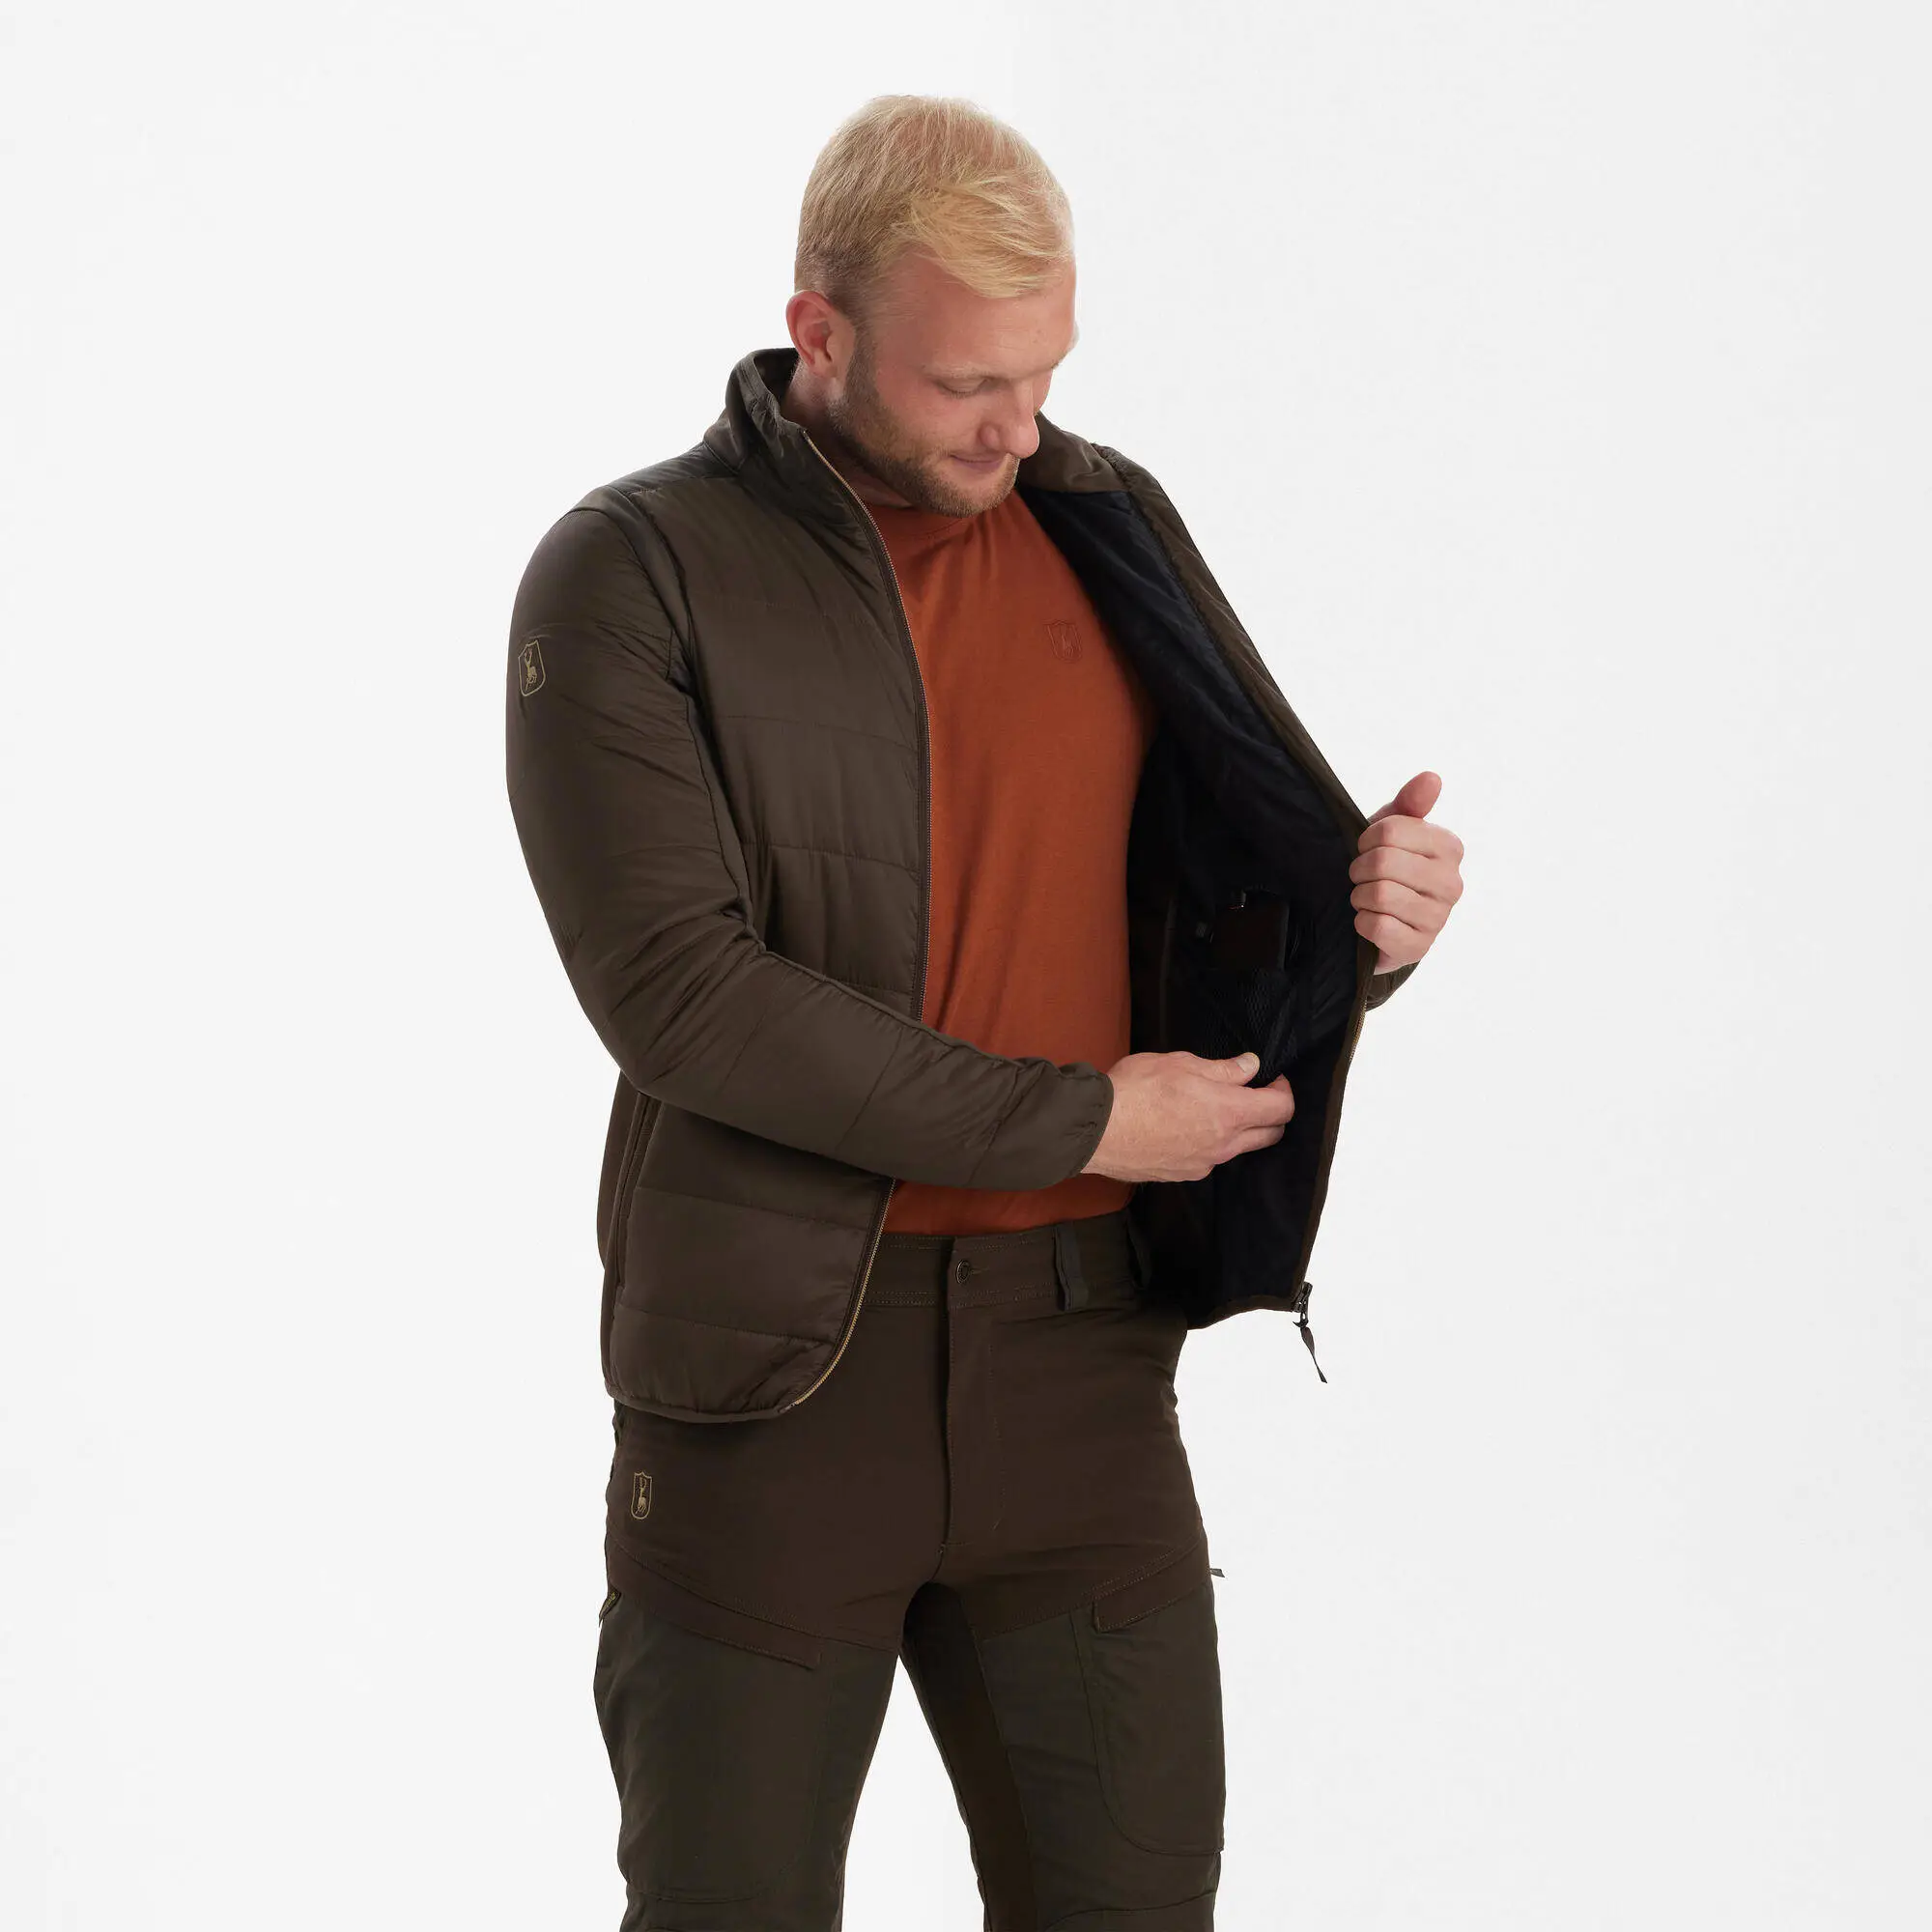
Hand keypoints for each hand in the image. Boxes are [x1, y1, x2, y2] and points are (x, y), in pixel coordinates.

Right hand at [1081, 1049, 1293, 1182]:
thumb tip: (1250, 1066)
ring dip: (1238, 1130)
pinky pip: (1209, 1159)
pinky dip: (1210, 1143)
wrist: (1096, 1130)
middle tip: (1253, 1094)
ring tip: (1211, 1108)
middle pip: (1270, 1135)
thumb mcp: (1181, 1064)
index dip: (1283, 1090)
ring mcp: (1203, 1164)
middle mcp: (1223, 1145)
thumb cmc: (1136, 1090)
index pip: (1281, 1108)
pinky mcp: (1183, 1174)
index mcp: (1229, 1113)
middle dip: (1271, 1113)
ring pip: (1238, 1149)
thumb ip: (1223, 1069)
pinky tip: (1185, 1128)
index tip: (1272, 1078)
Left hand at [1351, 771, 1461, 972]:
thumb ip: (1410, 802)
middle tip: (1361, 877)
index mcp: (1449, 847)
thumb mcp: (1393, 831)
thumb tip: (1432, 777)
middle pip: (1383, 862)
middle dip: (1359, 869)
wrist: (1379, 921)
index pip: (1391, 831)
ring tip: (1366, 899)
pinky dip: (1361, 923)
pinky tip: (1369, 922)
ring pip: (1379, 895)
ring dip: (1359, 897)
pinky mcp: (1419, 947)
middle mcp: (1452, 883)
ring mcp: (1438, 918)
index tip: (1366, 849)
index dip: (1365, 840)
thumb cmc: (1387, 869)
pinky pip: (1377, 927)